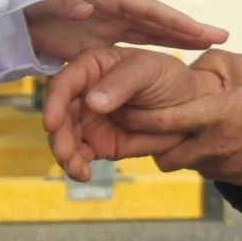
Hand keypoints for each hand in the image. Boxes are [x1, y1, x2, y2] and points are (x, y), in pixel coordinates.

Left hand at [24, 0, 227, 62]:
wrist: (6, 13)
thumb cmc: (24, 2)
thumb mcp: (43, 0)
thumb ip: (64, 1)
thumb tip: (88, 5)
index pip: (147, 10)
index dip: (176, 21)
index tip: (203, 34)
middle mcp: (111, 10)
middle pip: (158, 20)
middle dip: (188, 29)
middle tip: (222, 38)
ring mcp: (106, 25)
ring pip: (151, 33)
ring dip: (178, 40)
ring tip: (208, 48)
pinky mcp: (97, 42)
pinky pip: (134, 46)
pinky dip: (156, 52)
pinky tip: (173, 61)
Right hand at [42, 46, 217, 181]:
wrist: (189, 108)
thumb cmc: (168, 79)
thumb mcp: (148, 72)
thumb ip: (121, 84)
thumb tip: (92, 102)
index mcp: (91, 66)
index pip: (64, 83)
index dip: (53, 103)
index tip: (51, 123)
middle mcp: (83, 93)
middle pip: (58, 115)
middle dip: (58, 136)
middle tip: (65, 153)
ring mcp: (88, 120)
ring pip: (64, 139)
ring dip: (65, 155)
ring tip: (77, 168)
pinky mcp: (96, 143)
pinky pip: (79, 156)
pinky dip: (76, 167)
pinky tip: (83, 174)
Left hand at [88, 48, 241, 185]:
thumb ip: (209, 64)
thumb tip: (186, 69)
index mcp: (212, 114)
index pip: (158, 122)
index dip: (133, 118)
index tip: (117, 111)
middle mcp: (212, 146)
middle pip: (161, 156)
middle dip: (149, 144)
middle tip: (145, 127)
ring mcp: (223, 167)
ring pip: (182, 165)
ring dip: (176, 151)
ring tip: (182, 132)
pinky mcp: (234, 180)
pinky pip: (205, 170)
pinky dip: (200, 158)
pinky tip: (210, 141)